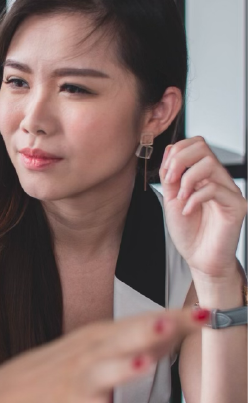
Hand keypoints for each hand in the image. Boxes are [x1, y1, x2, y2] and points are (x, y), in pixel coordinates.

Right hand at [0, 308, 203, 402]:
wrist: (7, 398)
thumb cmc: (55, 371)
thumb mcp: (90, 347)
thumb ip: (132, 341)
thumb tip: (174, 329)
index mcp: (96, 340)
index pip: (138, 324)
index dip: (171, 320)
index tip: (203, 314)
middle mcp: (87, 358)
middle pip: (119, 342)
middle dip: (144, 332)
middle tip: (169, 324)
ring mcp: (76, 387)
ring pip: (100, 378)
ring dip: (120, 371)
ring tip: (140, 365)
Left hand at [159, 137, 247, 281]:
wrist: (199, 258)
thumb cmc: (188, 231)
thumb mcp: (171, 199)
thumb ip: (170, 176)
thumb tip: (170, 150)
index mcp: (203, 175)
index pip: (195, 144)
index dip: (177, 152)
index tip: (166, 174)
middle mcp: (219, 179)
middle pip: (203, 146)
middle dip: (180, 160)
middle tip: (171, 181)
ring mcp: (229, 190)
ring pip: (210, 163)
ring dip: (187, 179)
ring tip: (180, 198)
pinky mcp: (236, 205)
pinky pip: (215, 188)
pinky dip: (195, 198)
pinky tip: (187, 211)